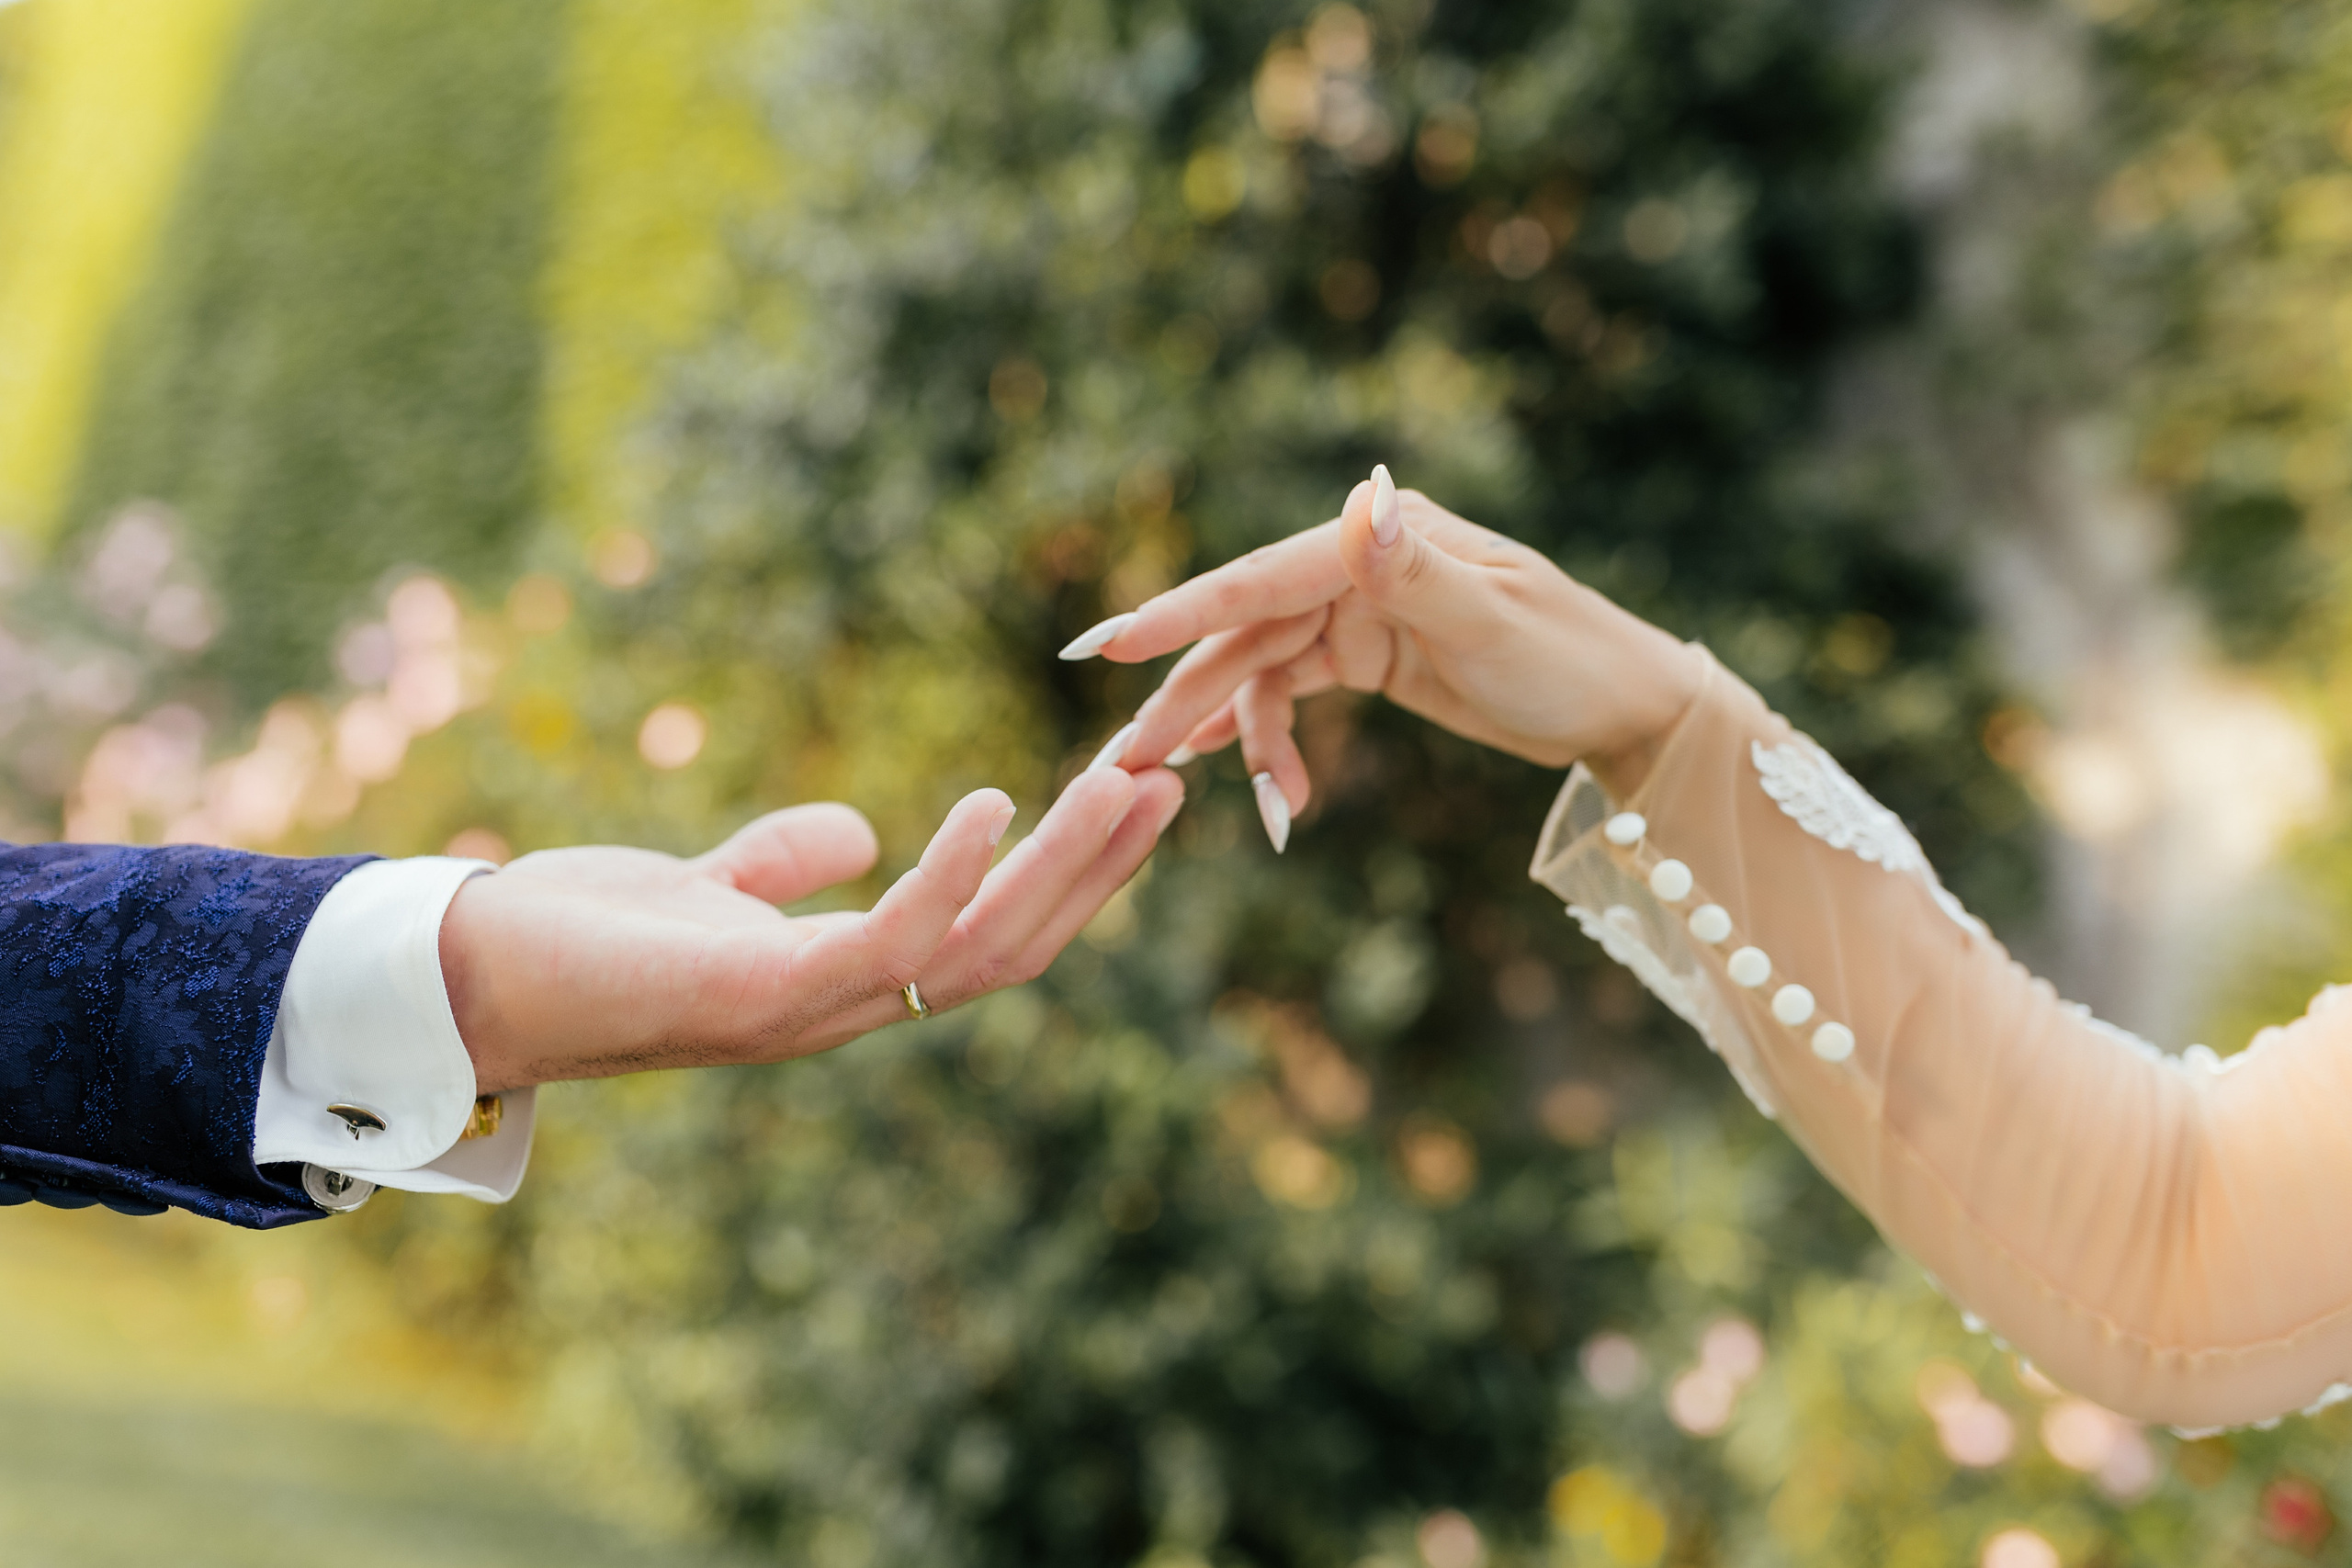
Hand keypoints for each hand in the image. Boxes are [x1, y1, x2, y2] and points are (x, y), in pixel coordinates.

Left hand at [438, 765, 1183, 1091]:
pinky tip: (990, 810)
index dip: (1065, 875)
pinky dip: (946, 881)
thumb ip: (781, 863)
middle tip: (1169, 780)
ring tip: (1124, 782)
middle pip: (1010, 948)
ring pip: (976, 952)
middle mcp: (843, 1008)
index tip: (1126, 793)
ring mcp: (808, 1013)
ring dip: (1062, 870)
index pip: (985, 934)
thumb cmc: (575, 940)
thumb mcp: (701, 885)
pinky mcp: (760, 999)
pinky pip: (886, 948)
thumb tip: (862, 832)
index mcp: (841, 979)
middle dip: (1097, 870)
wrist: (461, 980)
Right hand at [1068, 468, 1701, 837]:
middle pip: (1247, 627)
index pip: (1265, 576)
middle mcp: (1363, 560)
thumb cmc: (1577, 659)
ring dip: (1223, 725)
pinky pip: (1291, 690)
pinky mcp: (1368, 653)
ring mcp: (1362, 607)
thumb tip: (1359, 502)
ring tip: (1178, 779)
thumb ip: (1415, 573)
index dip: (1183, 613)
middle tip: (1125, 756)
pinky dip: (1264, 733)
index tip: (1108, 648)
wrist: (1629, 708)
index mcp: (1388, 535)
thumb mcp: (1495, 622)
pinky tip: (1242, 775)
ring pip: (1261, 665)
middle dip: (1183, 691)